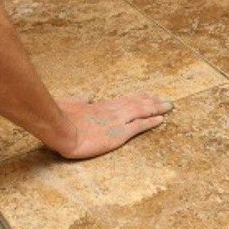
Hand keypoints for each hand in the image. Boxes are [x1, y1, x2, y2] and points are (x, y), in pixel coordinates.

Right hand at [55, 93, 172, 158]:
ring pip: (141, 111)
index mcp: (101, 106)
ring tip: (168, 106)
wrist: (60, 129)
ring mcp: (117, 121)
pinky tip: (161, 119)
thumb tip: (87, 96)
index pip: (124, 100)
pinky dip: (151, 122)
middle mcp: (112, 111)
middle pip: (136, 103)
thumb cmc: (61, 117)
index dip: (137, 98)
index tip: (147, 95)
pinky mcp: (119, 134)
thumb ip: (80, 100)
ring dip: (156, 108)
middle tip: (165, 100)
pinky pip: (139, 126)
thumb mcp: (70, 103)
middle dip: (152, 101)